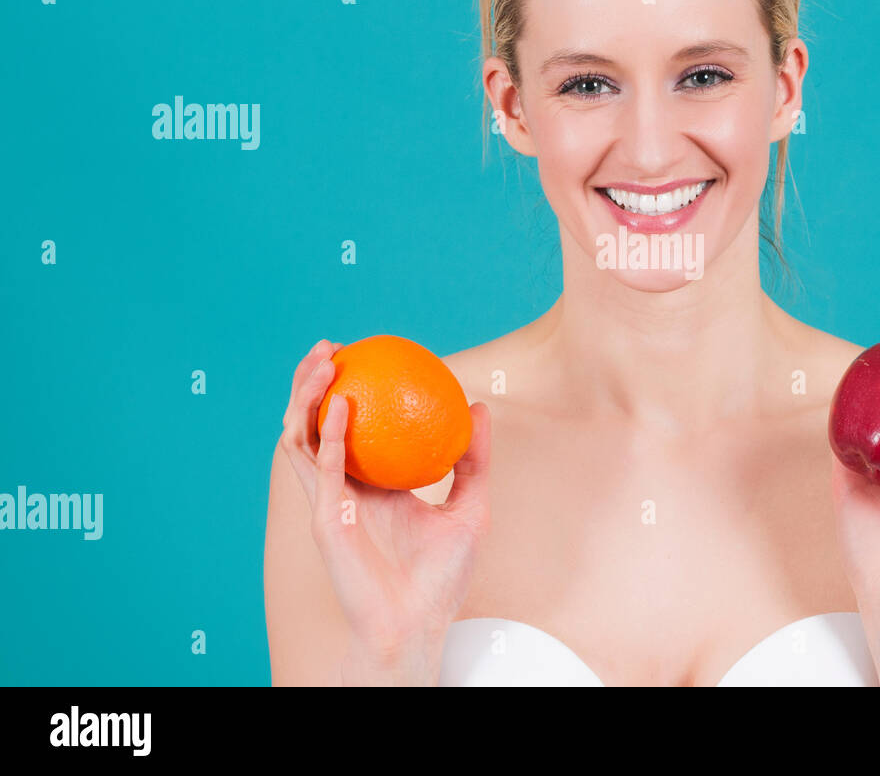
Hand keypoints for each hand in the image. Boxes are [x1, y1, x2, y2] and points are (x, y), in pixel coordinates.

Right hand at [274, 339, 491, 684]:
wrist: (417, 628)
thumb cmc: (442, 579)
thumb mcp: (471, 508)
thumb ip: (475, 460)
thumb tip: (480, 407)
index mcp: (372, 487)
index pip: (351, 430)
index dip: (346, 391)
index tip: (363, 355)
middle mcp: (345, 490)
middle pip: (316, 425)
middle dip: (312, 383)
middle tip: (331, 346)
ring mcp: (331, 504)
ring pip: (304, 439)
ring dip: (309, 397)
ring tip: (327, 361)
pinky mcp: (328, 520)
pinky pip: (324, 468)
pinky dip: (331, 434)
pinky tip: (344, 406)